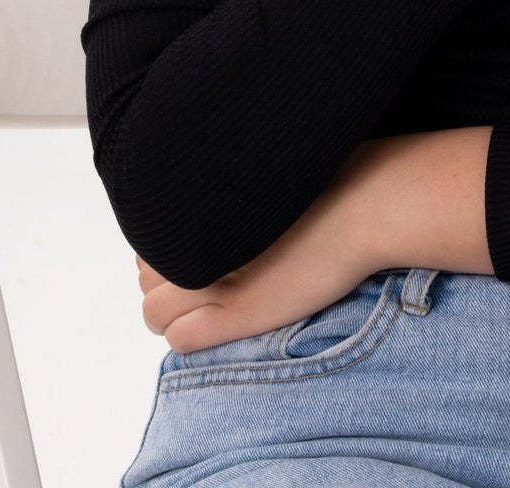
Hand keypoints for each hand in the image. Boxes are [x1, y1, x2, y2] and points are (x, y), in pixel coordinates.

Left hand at [136, 141, 387, 353]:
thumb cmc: (326, 178)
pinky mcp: (236, 314)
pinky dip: (189, 334)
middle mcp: (194, 240)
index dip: (167, 248)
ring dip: (172, 309)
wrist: (364, 202)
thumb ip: (225, 183)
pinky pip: (180, 339)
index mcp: (197, 205)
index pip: (148, 239)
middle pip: (145, 274)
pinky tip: (220, 321)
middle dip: (165, 277)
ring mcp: (211, 279)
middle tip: (203, 274)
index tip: (193, 246)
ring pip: (153, 311)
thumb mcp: (261, 169)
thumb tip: (203, 190)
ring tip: (211, 300)